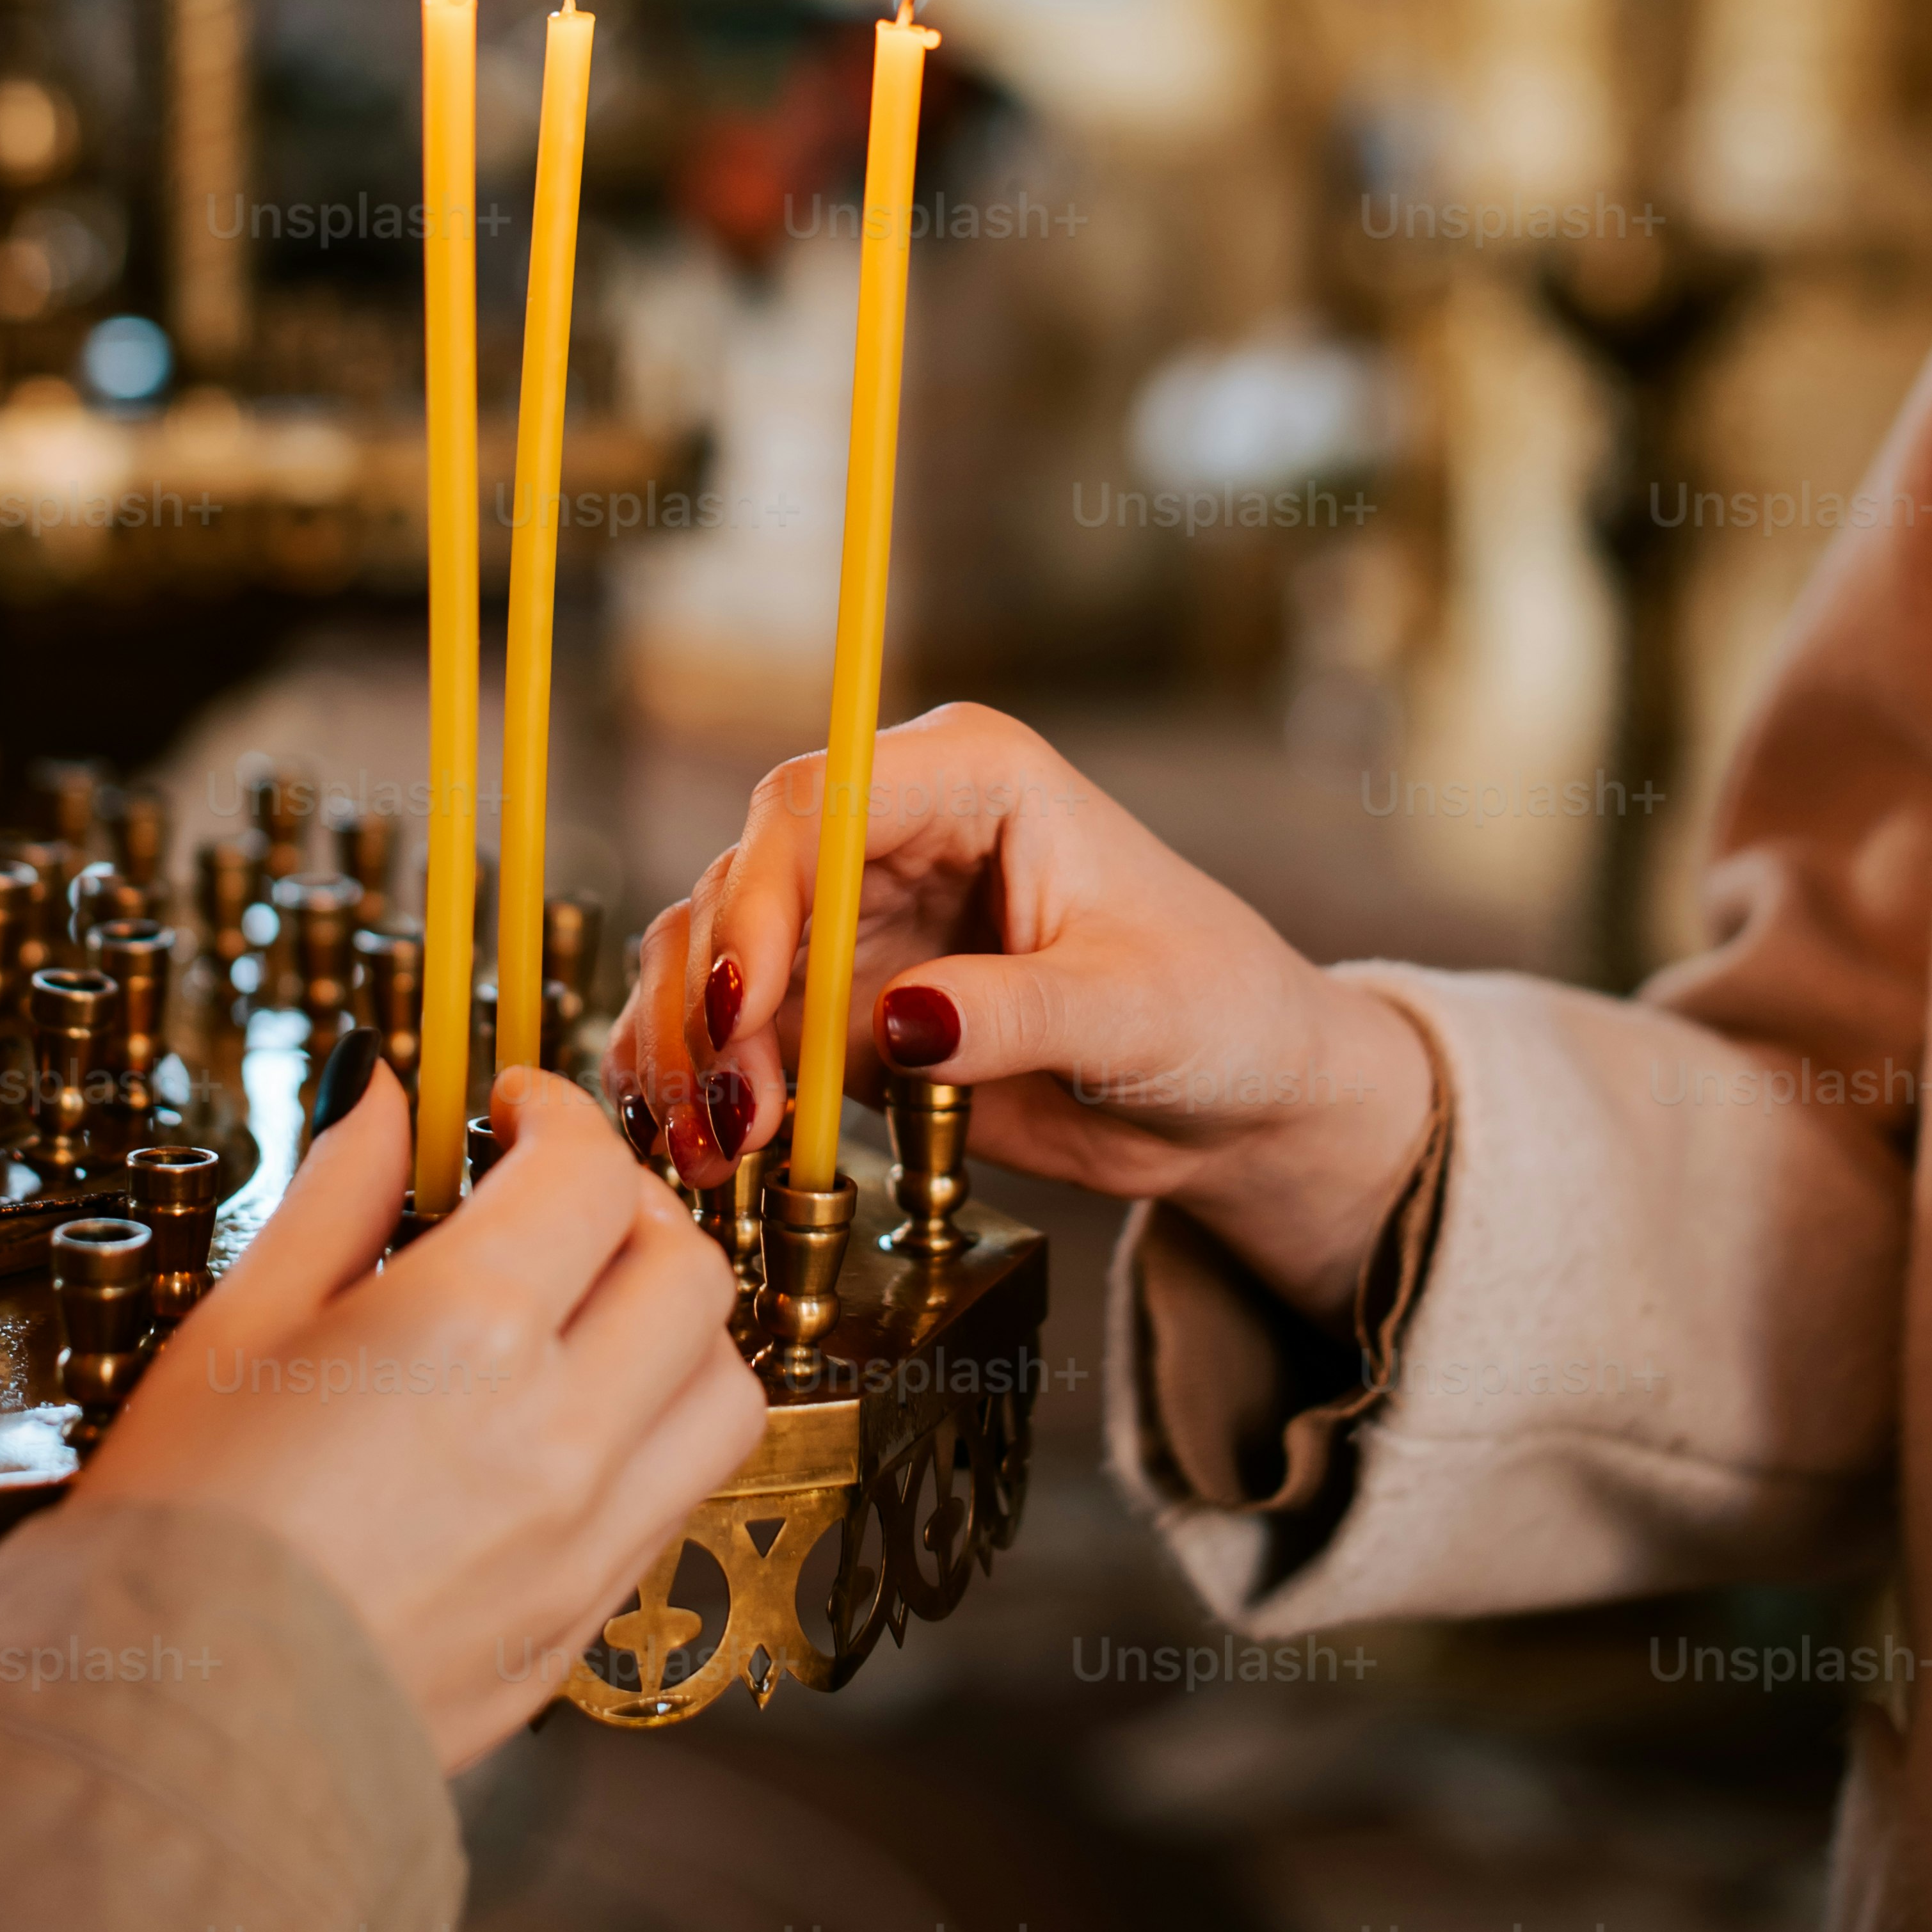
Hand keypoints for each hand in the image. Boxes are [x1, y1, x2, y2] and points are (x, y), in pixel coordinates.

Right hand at [76, 1065, 764, 1768]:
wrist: (169, 1741)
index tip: (514, 1108)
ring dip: (673, 1323)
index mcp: (466, 1335)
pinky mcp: (584, 1622)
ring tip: (585, 1310)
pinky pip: (679, 1495)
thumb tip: (382, 1091)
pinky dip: (653, 1431)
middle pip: (686, 1267)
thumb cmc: (177, 1533)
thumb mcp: (233, 1327)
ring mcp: (587, 1541)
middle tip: (552, 1194)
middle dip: (628, 1203)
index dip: (556, 1111)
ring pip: (722, 1386)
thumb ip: (334, 1193)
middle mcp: (558, 1433)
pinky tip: (565, 1418)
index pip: (585, 1171)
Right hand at [611, 701, 1433, 1327]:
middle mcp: (895, 832)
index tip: (745, 1005)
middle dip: (715, 998)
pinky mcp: (844, 1006)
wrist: (1237, 1103)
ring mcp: (860, 919)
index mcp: (973, 779)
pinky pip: (739, 1033)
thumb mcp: (1137, 1014)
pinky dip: (707, 1087)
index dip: (760, 896)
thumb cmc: (1220, 1015)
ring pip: (716, 956)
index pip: (817, 803)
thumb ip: (1020, 1012)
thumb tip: (902, 1019)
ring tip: (711, 1152)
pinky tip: (703, 1152)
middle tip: (728, 1114)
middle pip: (743, 880)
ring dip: (694, 1051)